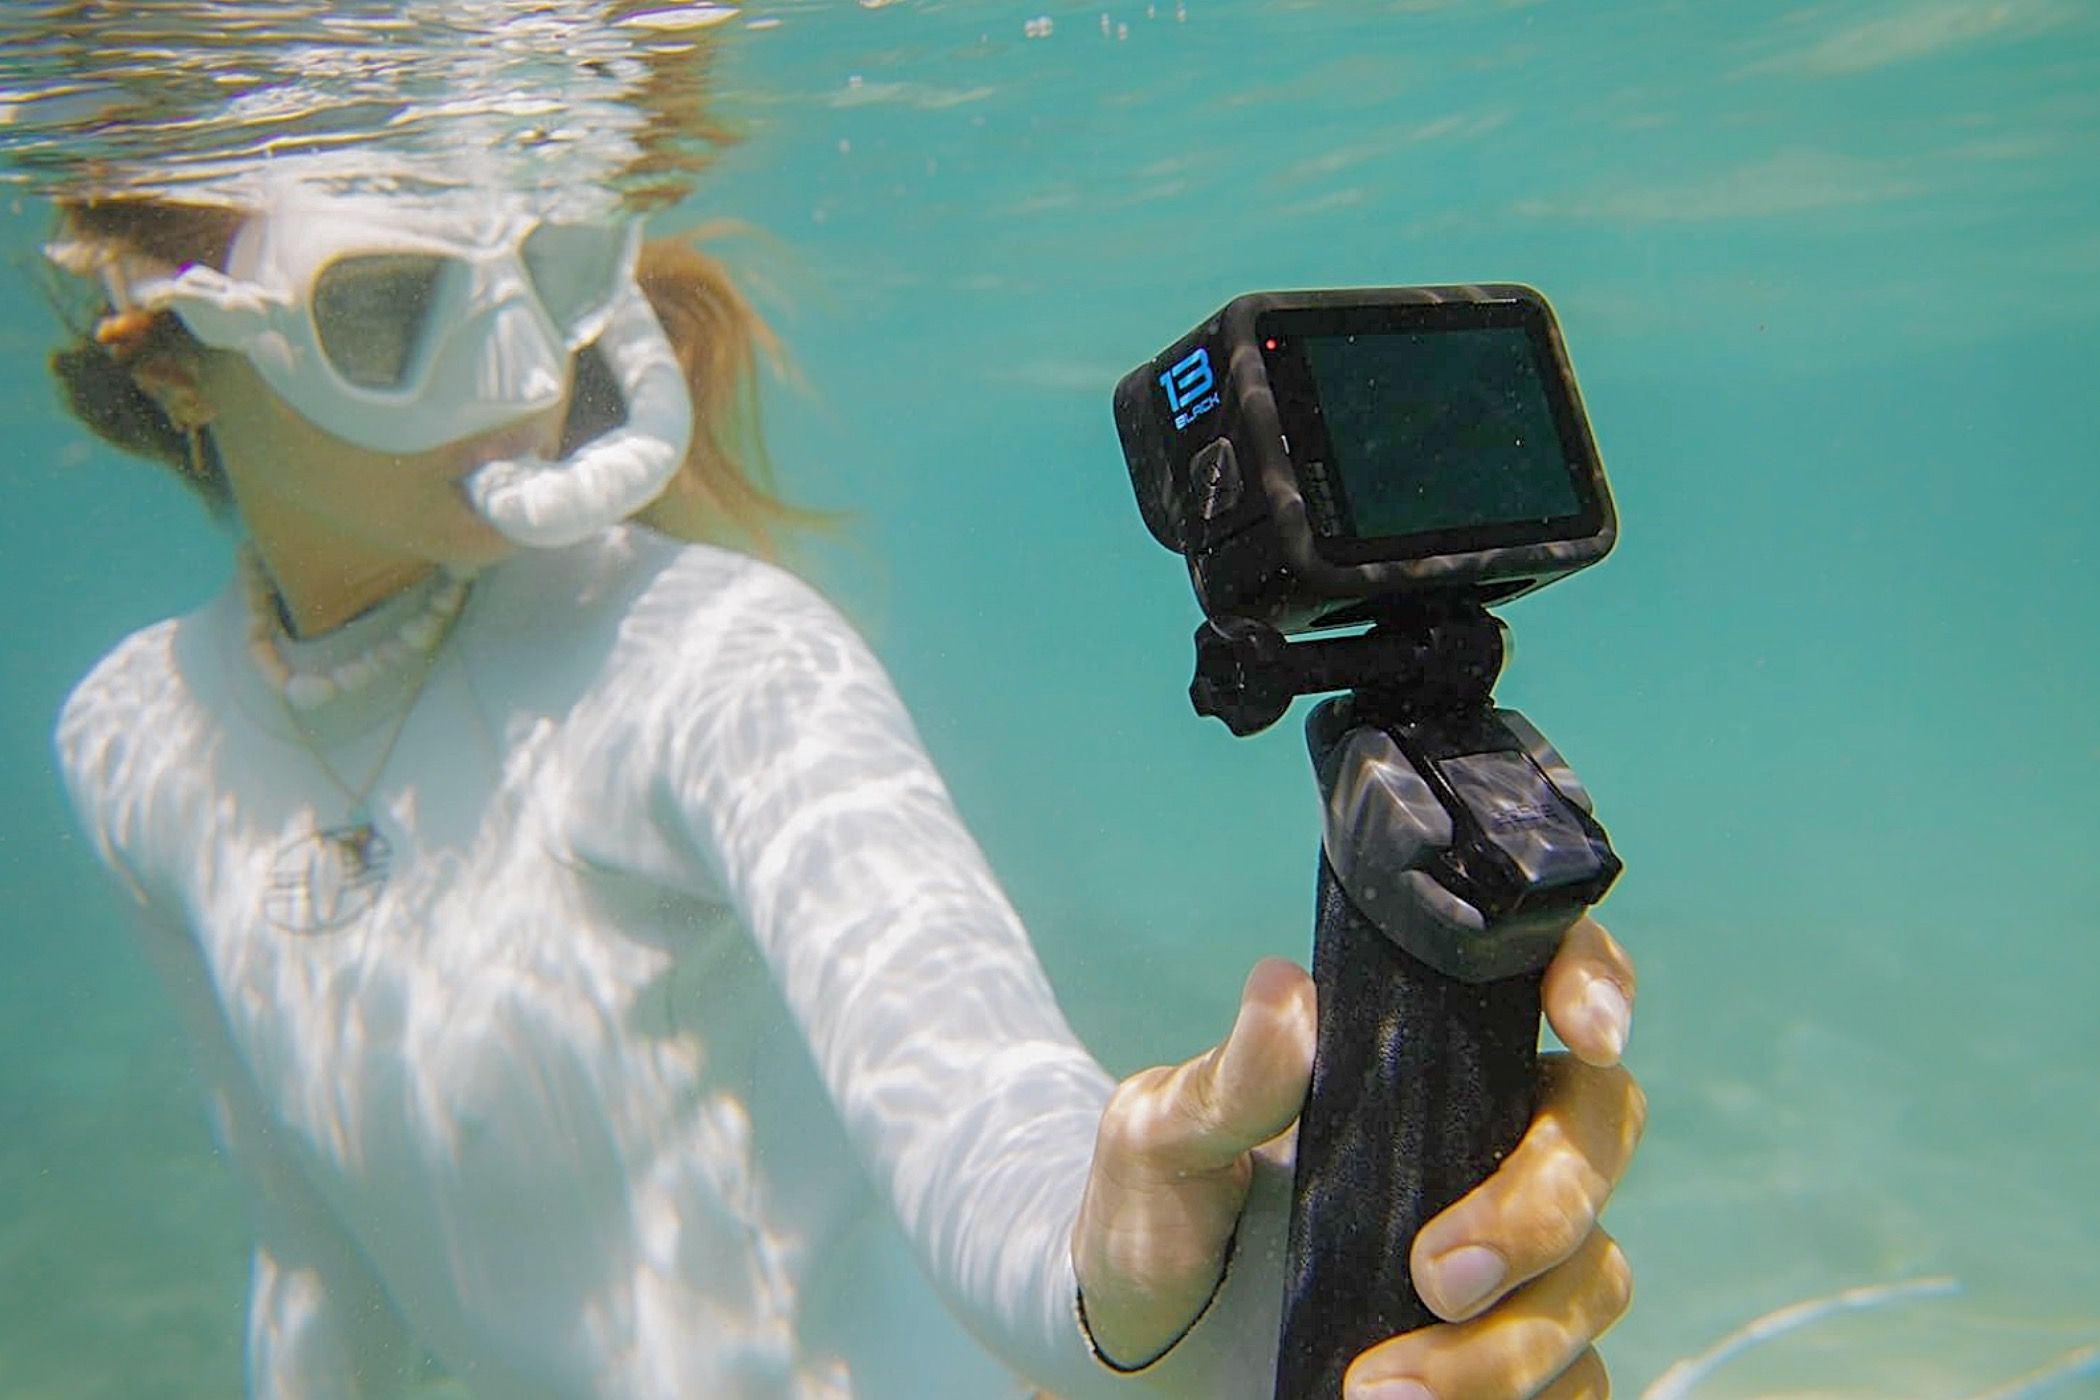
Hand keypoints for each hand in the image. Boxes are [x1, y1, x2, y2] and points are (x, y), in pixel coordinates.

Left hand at [1071, 918, 1643, 1397]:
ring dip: (1503, 1344)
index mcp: (1416, 1058)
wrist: (1142, 1349)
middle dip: (1539, 1208)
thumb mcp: (1161, 1142)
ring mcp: (1511, 1256)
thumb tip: (1283, 990)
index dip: (1594, 980)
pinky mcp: (1510, 1358)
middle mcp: (1485, 1142)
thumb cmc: (1155, 1219)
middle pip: (1599, 1131)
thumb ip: (1227, 1080)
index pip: (1542, 980)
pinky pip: (1578, 1382)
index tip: (1586, 1030)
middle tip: (1435, 1272)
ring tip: (1376, 1388)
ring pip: (1594, 1275)